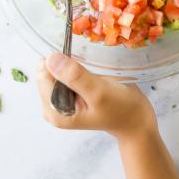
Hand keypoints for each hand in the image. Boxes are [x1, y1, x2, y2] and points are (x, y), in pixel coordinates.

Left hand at [37, 53, 157, 141]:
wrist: (135, 119)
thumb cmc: (120, 108)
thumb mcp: (99, 92)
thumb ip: (74, 77)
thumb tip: (50, 59)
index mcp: (55, 112)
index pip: (43, 77)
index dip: (59, 64)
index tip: (79, 64)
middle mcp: (53, 107)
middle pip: (47, 73)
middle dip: (65, 65)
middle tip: (88, 71)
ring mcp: (60, 101)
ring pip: (56, 70)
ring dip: (71, 65)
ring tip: (91, 73)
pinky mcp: (68, 94)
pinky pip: (64, 73)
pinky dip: (74, 67)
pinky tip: (89, 73)